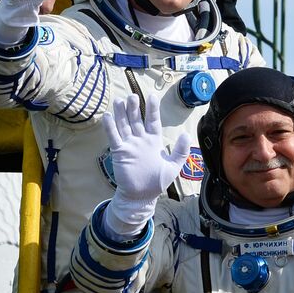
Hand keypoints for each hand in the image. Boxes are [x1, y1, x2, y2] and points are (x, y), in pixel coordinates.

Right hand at [102, 93, 190, 238]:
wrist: (141, 196)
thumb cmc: (156, 183)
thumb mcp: (173, 167)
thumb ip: (180, 151)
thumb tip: (185, 134)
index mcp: (154, 141)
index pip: (153, 121)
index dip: (152, 109)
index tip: (152, 96)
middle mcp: (140, 140)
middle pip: (136, 120)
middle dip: (134, 108)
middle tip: (132, 96)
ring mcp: (129, 145)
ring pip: (124, 125)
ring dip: (122, 113)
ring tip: (120, 100)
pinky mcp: (119, 152)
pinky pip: (114, 137)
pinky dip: (110, 127)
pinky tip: (108, 116)